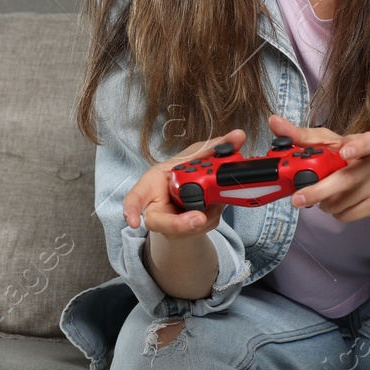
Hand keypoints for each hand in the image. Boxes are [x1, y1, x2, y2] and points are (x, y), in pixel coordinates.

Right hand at [122, 129, 246, 239]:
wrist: (189, 195)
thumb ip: (214, 147)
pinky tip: (217, 204)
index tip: (131, 221)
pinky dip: (214, 216)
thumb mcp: (194, 157)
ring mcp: (169, 225)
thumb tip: (238, 134)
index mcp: (151, 185)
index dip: (130, 209)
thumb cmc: (181, 174)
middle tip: (200, 218)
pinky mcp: (184, 234)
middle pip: (163, 222)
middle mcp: (156, 208)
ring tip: (218, 199)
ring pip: (187, 229)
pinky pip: (202, 229)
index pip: (135, 198)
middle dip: (183, 223)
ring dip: (208, 215)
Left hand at [267, 113, 369, 221]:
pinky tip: (339, 204)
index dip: (357, 146)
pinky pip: (348, 214)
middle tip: (297, 198)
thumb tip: (274, 122)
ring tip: (326, 195)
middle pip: (345, 179)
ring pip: (342, 201)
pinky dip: (336, 213)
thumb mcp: (332, 144)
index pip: (369, 140)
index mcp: (365, 143)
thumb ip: (303, 136)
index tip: (344, 151)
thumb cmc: (353, 160)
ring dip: (324, 203)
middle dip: (318, 191)